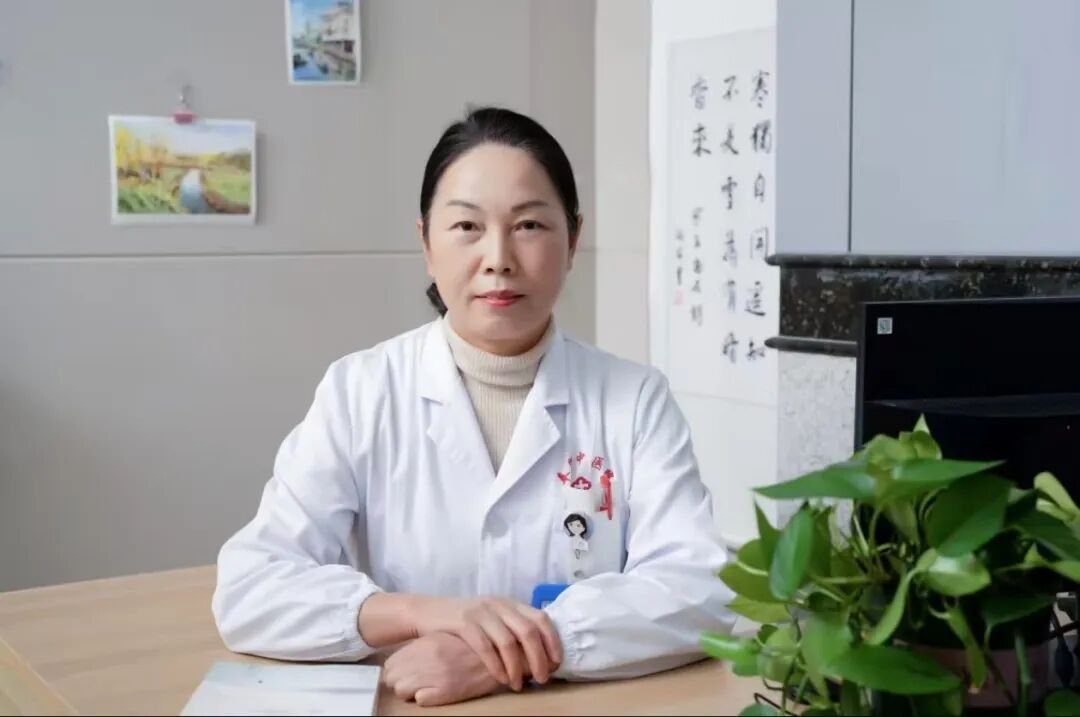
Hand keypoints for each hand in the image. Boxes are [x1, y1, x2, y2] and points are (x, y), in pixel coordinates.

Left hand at [382, 633, 500, 706]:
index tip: (404, 674)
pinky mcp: (446, 690)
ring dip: (411, 691)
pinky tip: (438, 693)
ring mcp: (435, 674)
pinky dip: (425, 699)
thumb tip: (404, 659)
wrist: (500, 653)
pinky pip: (420, 700)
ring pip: (402, 690)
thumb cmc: (471, 645)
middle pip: (392, 677)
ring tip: (427, 687)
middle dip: (399, 682)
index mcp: (425, 644)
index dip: (396, 671)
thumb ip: (424, 646)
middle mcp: (426, 657)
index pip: (390, 663)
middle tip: (414, 682)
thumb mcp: (443, 638)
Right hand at [412, 595, 562, 690]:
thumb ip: (512, 627)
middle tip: (542, 678)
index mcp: (509, 603)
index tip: (557, 661)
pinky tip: (501, 678)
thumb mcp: (492, 617)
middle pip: (528, 631)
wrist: (428, 612)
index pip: (540, 618)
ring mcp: (480, 612)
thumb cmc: (465, 620)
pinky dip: (496, 665)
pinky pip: (485, 647)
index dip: (552, 640)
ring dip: (517, 667)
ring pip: (508, 641)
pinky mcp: (463, 623)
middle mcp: (498, 604)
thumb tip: (541, 654)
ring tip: (518, 684)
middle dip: (539, 658)